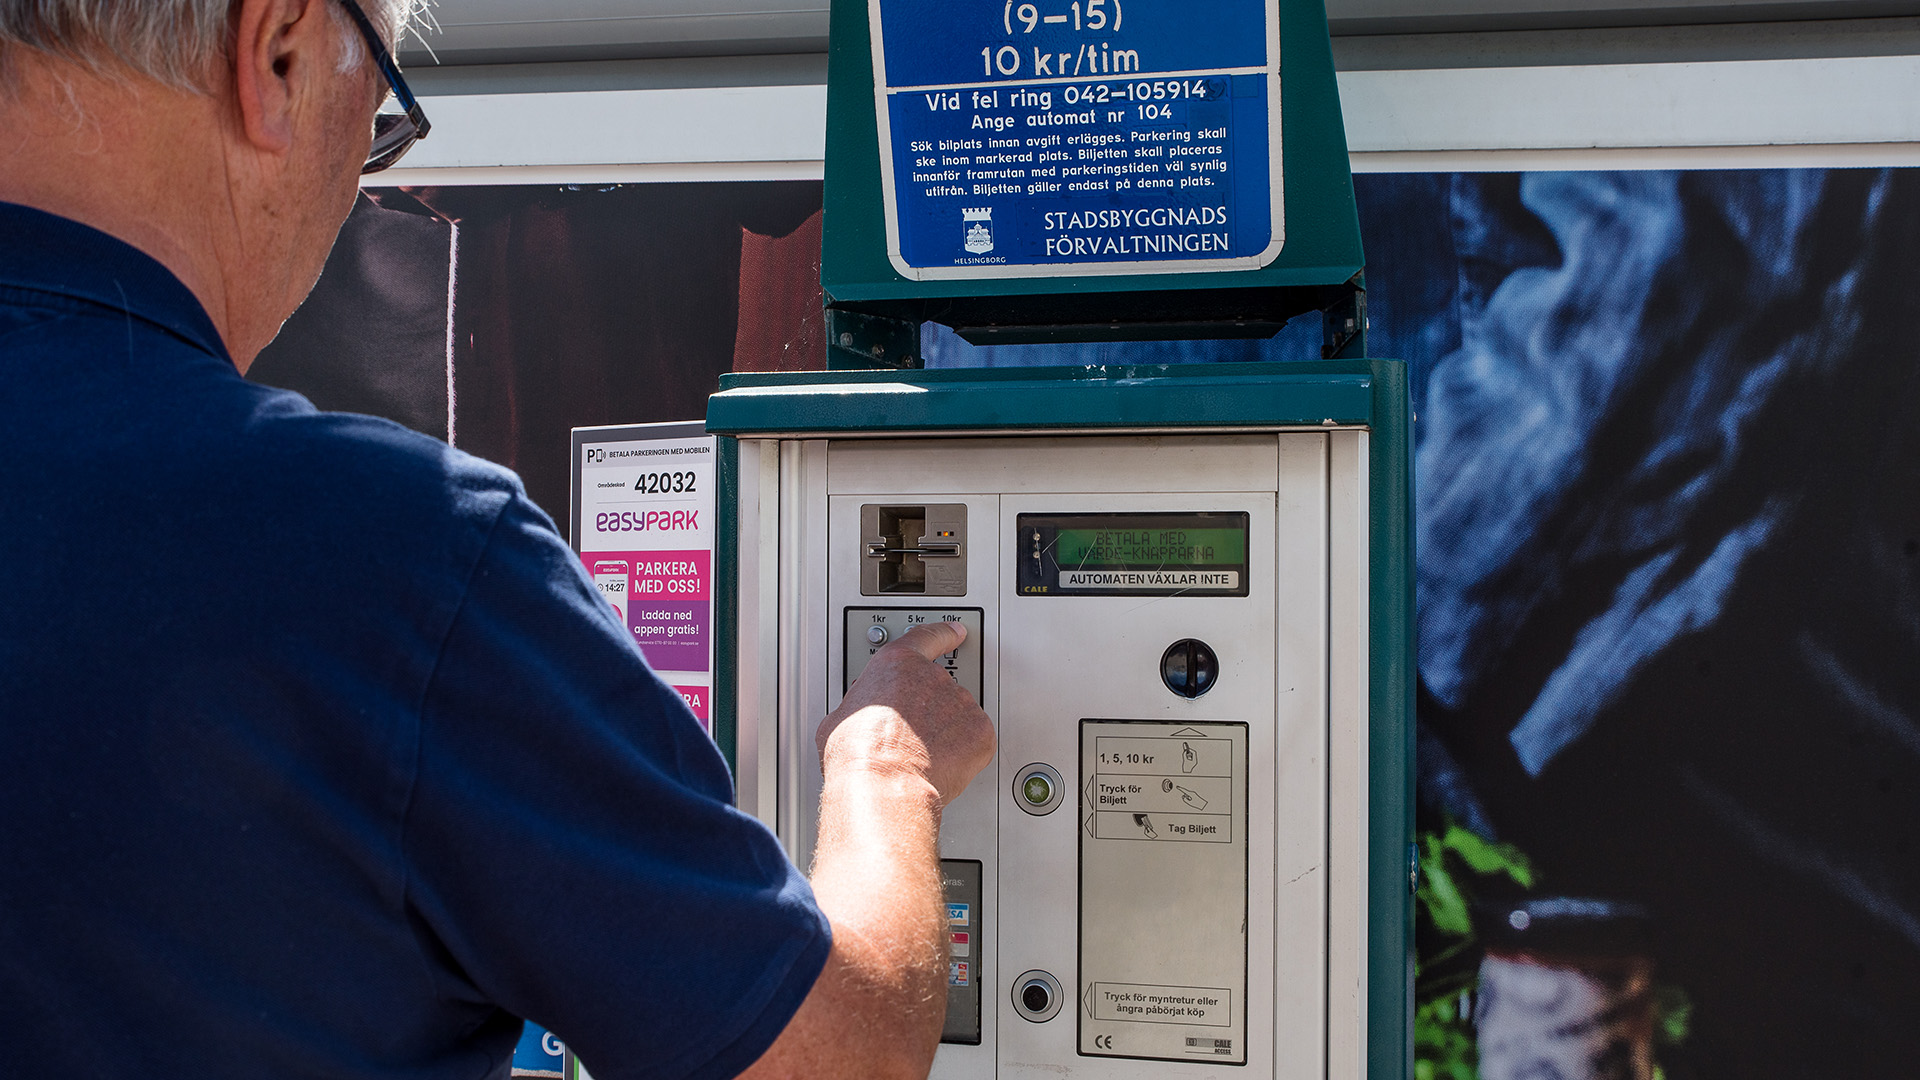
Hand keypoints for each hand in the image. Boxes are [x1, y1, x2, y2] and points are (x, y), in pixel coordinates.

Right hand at [816, 622, 995, 805]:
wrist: (884, 786)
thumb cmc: (859, 756)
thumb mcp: (841, 718)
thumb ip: (860, 703)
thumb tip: (857, 713)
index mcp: (897, 664)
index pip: (927, 636)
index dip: (943, 634)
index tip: (954, 631)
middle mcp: (933, 676)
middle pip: (940, 686)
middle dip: (930, 709)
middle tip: (910, 736)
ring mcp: (960, 702)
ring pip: (959, 714)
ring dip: (947, 730)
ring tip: (924, 756)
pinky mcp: (980, 731)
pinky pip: (976, 738)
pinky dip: (965, 751)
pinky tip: (943, 763)